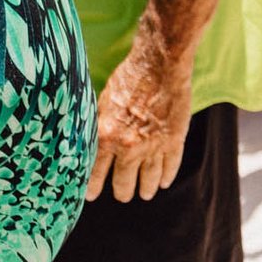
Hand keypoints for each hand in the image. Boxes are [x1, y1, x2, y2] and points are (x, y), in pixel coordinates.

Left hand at [88, 48, 192, 202]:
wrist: (160, 64)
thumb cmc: (129, 77)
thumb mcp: (102, 101)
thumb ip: (98, 125)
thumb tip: (87, 139)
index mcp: (106, 136)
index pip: (96, 171)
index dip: (93, 186)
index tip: (92, 196)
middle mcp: (128, 146)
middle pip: (124, 180)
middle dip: (122, 192)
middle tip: (123, 197)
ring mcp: (153, 144)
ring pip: (148, 176)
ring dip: (146, 188)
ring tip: (145, 194)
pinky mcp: (174, 138)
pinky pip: (171, 164)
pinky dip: (167, 175)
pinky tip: (164, 181)